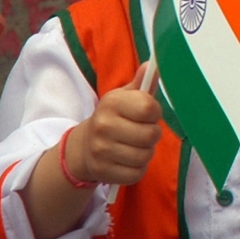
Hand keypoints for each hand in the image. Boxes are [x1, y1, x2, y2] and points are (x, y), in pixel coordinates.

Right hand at [68, 63, 162, 184]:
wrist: (84, 146)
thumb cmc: (113, 118)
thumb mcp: (124, 98)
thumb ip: (142, 84)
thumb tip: (153, 64)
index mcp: (111, 102)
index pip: (149, 108)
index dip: (155, 112)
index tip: (149, 114)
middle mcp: (103, 125)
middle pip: (150, 135)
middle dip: (153, 135)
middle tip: (144, 132)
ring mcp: (102, 150)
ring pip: (145, 156)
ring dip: (146, 152)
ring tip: (136, 146)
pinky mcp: (104, 172)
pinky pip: (137, 173)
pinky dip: (138, 168)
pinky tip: (129, 160)